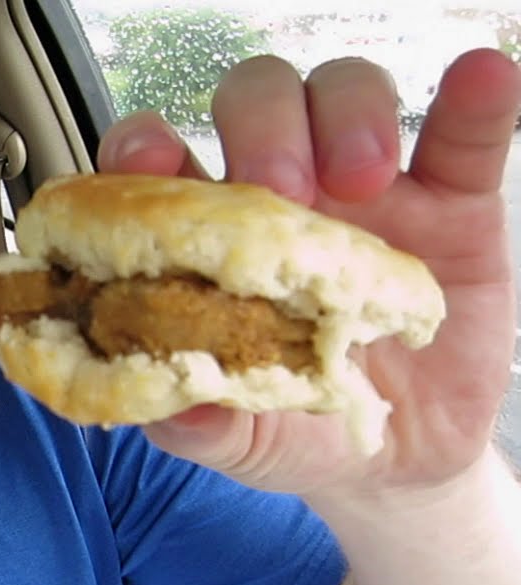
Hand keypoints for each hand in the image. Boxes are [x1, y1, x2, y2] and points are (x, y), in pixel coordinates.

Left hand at [95, 50, 520, 496]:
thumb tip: (169, 407)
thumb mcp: (239, 442)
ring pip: (343, 94)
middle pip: (255, 104)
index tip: (149, 163)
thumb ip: (198, 425)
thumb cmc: (289, 431)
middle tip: (281, 187)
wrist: (395, 464)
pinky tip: (481, 78)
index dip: (146, 144)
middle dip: (262, 127)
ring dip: (348, 113)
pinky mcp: (451, 200)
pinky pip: (464, 130)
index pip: (159, 156)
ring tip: (363, 180)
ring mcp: (363, 189)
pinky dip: (475, 98)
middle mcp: (276, 192)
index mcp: (207, 234)